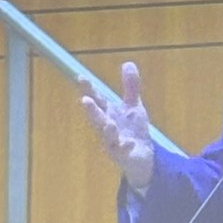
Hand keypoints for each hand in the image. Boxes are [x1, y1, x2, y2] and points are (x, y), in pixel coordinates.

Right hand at [81, 61, 154, 192]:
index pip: (97, 100)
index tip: (80, 77)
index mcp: (108, 114)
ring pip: (107, 136)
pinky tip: (129, 143)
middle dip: (92, 110)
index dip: (89, 89)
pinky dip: (125, 147)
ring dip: (106, 130)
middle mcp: (107, 128)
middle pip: (98, 118)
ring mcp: (114, 144)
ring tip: (108, 123)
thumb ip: (130, 87)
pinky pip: (123, 152)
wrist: (141, 159)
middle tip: (84, 99)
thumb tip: (128, 63)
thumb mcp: (133, 107)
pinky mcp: (124, 157)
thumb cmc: (132, 132)